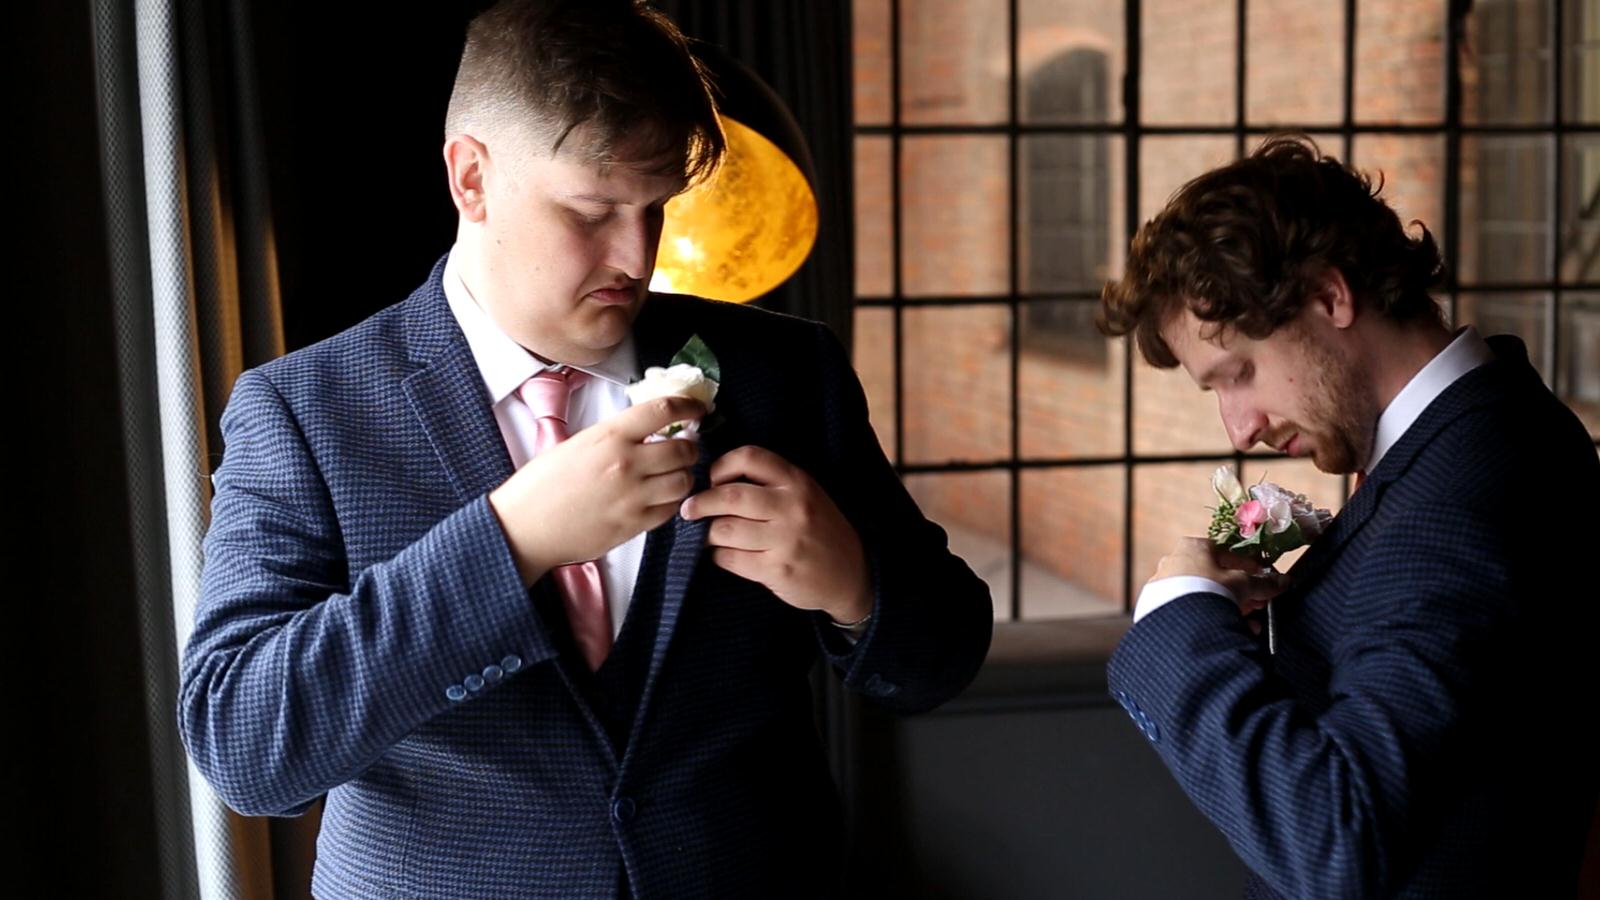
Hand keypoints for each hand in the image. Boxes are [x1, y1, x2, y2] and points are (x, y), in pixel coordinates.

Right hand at [490, 396, 704, 585]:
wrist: (524, 527)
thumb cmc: (541, 485)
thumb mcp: (576, 444)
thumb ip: (613, 436)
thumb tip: (644, 430)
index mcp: (610, 436)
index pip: (664, 410)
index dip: (689, 406)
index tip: (698, 408)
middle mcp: (626, 463)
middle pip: (683, 449)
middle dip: (689, 447)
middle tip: (684, 447)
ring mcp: (633, 496)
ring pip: (683, 481)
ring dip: (683, 476)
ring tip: (672, 475)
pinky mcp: (633, 525)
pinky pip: (670, 510)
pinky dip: (671, 502)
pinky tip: (660, 498)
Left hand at [680, 446, 871, 624]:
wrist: (851, 573)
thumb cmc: (819, 529)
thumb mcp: (804, 494)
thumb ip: (769, 483)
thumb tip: (713, 479)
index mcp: (797, 481)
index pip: (750, 457)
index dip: (721, 465)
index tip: (710, 479)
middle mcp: (792, 506)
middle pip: (730, 495)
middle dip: (701, 503)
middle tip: (689, 510)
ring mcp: (786, 540)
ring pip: (726, 529)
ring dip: (707, 533)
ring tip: (707, 534)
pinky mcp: (778, 570)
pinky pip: (731, 559)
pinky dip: (718, 555)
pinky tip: (722, 554)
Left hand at [1150, 537, 1288, 616]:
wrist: (1178, 621)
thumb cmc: (1212, 590)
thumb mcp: (1243, 584)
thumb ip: (1263, 582)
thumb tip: (1283, 581)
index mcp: (1193, 546)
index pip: (1228, 553)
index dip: (1251, 568)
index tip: (1265, 581)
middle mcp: (1174, 561)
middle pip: (1216, 575)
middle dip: (1241, 591)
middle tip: (1258, 603)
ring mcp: (1164, 584)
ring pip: (1204, 594)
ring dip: (1229, 606)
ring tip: (1248, 623)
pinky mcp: (1159, 606)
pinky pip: (1191, 609)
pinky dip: (1211, 617)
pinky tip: (1229, 630)